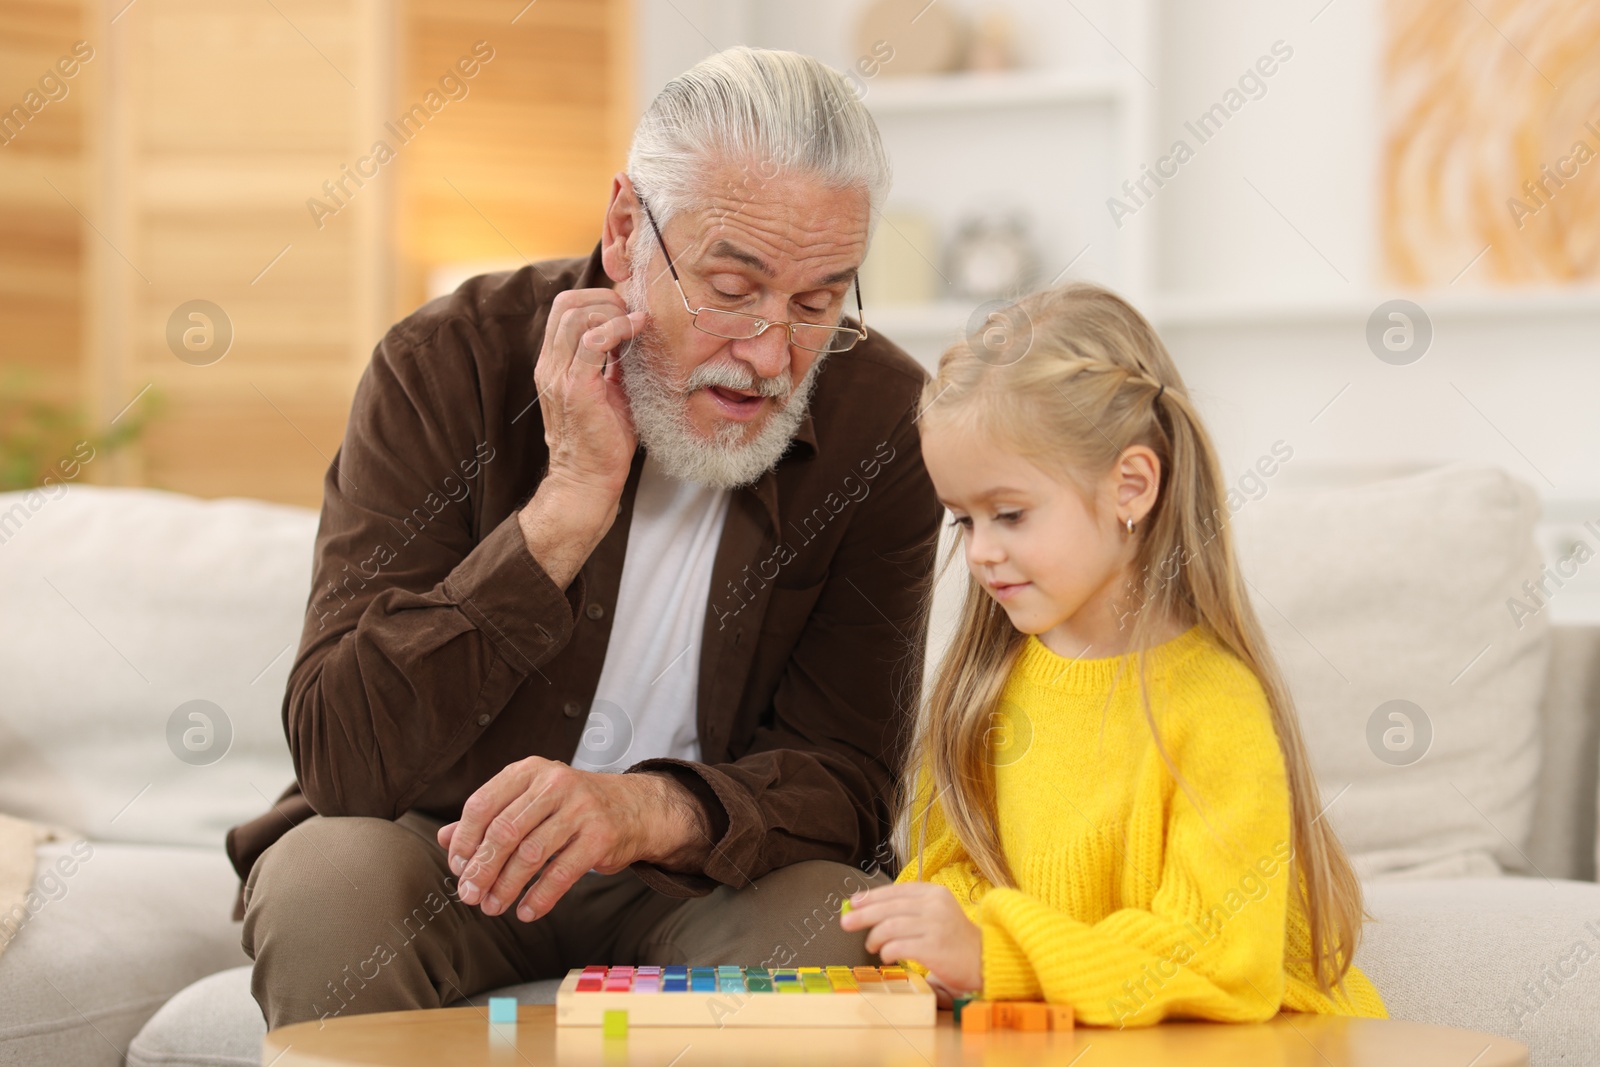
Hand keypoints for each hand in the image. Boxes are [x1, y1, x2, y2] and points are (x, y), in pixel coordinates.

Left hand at [437, 760, 709, 920]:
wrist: (633, 807)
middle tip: (469, 896)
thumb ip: (489, 817)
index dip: (464, 840)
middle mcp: (554, 783)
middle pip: (504, 832)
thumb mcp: (529, 801)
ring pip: (531, 854)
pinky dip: (540, 897)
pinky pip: (562, 872)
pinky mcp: (601, 835)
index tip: (457, 868)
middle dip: (482, 869)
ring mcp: (580, 808)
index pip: (483, 804)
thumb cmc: (571, 807)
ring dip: (506, 887)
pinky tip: (526, 911)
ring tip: (493, 906)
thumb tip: (444, 839)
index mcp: (530, 771)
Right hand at [534, 288, 646, 500]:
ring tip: (636, 324)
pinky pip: (592, 341)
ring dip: (612, 311)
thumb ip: (615, 363)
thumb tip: (636, 336)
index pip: (564, 308)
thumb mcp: (611, 391)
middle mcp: (550, 366)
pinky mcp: (576, 388)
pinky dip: (617, 328)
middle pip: (566, 303)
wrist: (588, 480)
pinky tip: (636, 332)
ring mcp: (559, 376)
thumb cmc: (603, 441)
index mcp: (554, 364)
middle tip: (632, 313)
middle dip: (604, 297)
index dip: (597, 298)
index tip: (627, 311)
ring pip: (576, 315)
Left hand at [839, 883, 982, 994]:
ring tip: (870, 945)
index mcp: (935, 893)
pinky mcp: (933, 947)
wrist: (985, 960)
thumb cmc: (956, 940)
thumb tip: (871, 909)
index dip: (871, 896)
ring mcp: (935, 925)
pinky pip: (899, 946)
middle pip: (889, 906)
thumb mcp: (937, 914)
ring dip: (874, 936)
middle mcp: (935, 905)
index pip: (896, 890)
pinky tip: (886, 955)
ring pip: (891, 925)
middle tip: (846, 922)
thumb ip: (911, 909)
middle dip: (863, 914)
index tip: (853, 902)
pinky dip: (887, 951)